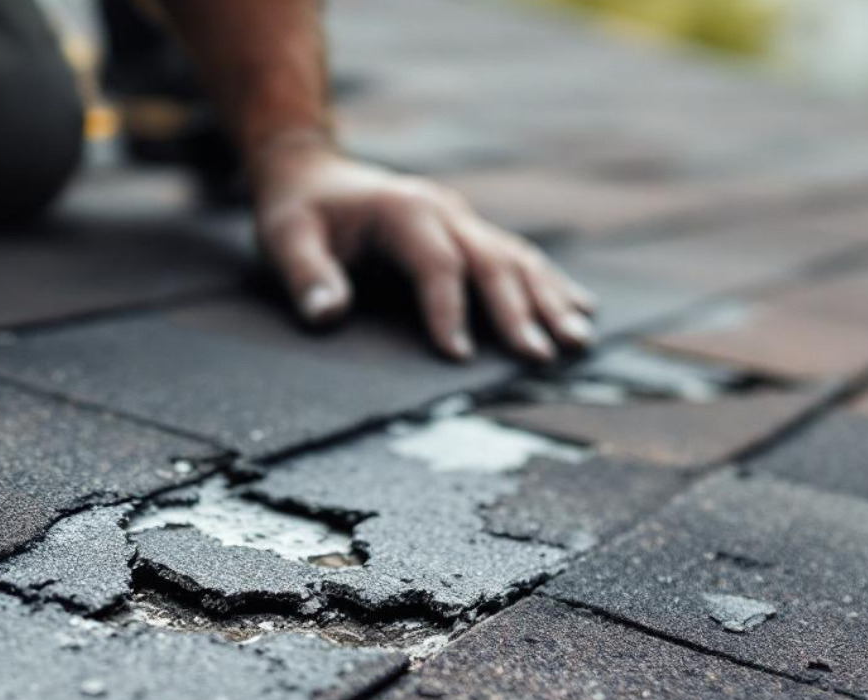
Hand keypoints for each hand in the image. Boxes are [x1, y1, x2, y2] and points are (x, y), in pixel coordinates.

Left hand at [250, 137, 595, 360]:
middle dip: (518, 312)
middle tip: (539, 357)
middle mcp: (444, 211)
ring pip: (517, 260)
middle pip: (491, 262)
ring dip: (550, 301)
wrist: (311, 174)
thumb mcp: (285, 239)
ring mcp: (463, 220)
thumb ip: (305, 276)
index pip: (436, 263)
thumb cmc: (298, 213)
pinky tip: (582, 310)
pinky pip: (519, 258)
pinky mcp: (470, 233)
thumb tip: (327, 317)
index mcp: (403, 211)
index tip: (456, 357)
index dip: (447, 309)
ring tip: (578, 342)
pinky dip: (551, 286)